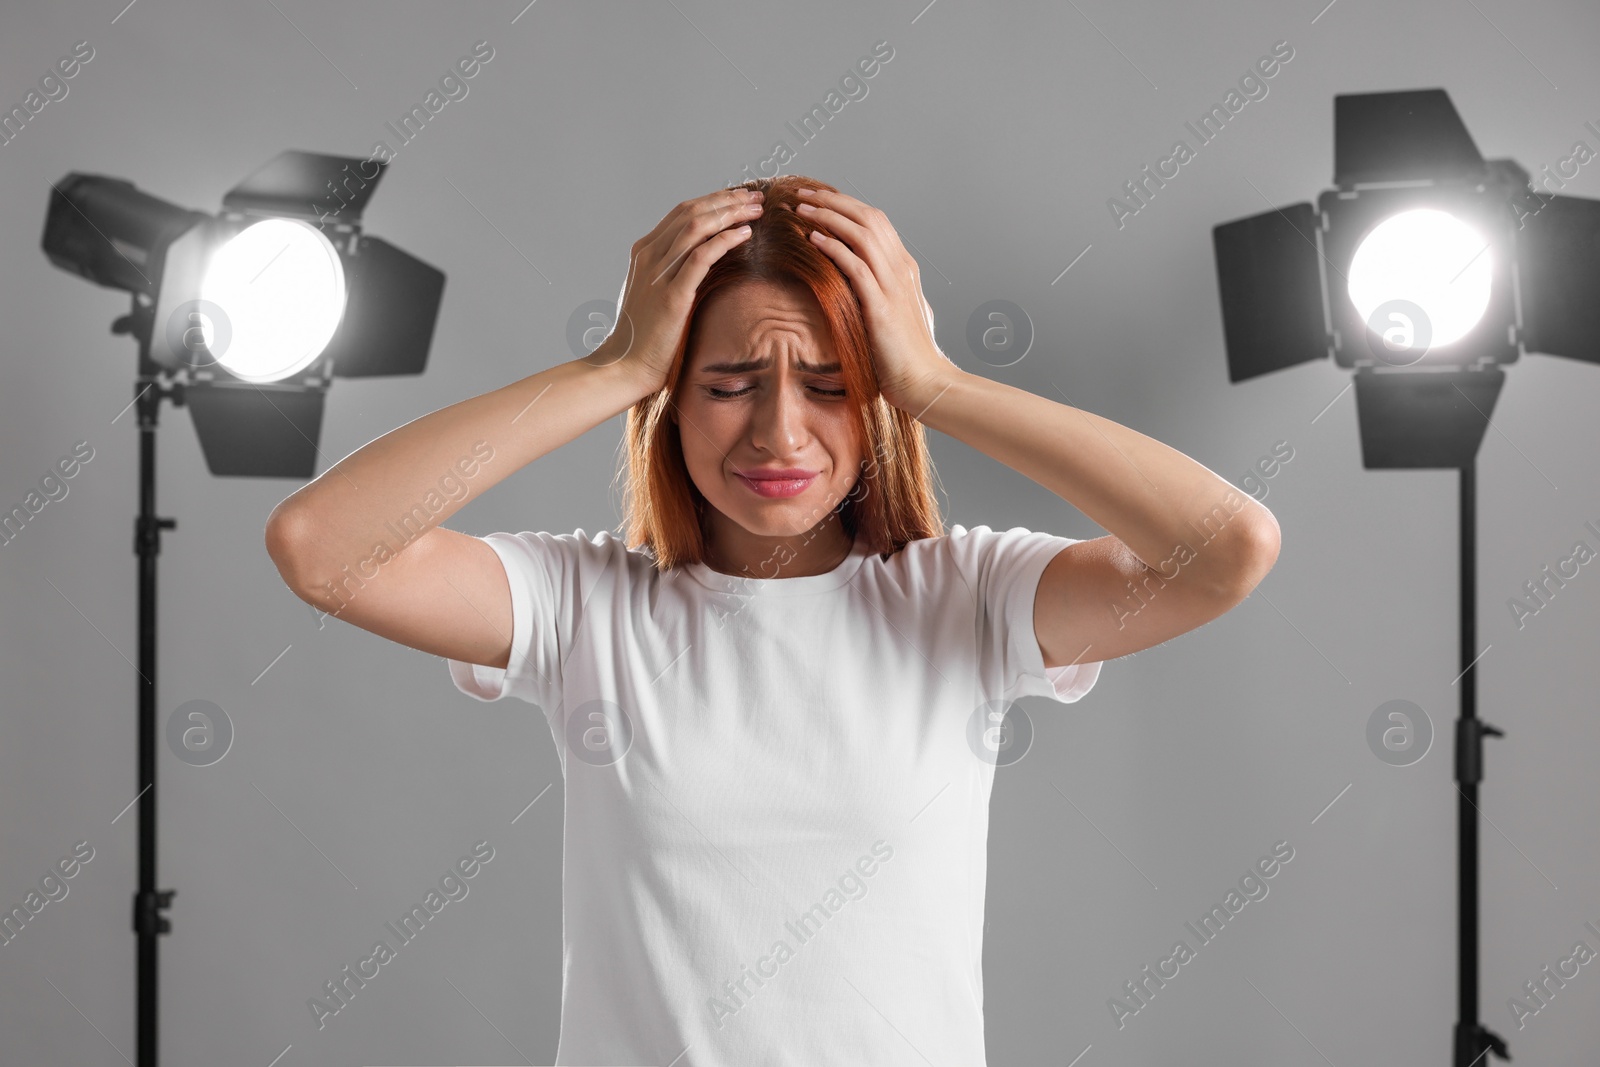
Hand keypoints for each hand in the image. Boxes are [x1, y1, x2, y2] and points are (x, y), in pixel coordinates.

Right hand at [592, 187, 763, 391]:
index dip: (714, 200)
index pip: (682, 212)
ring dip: (730, 213)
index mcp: (644, 251)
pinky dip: (725, 240)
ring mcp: (658, 273)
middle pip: (692, 212)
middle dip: (727, 200)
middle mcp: (649, 255)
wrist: (626, 364)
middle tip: (755, 196)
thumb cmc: (643, 334)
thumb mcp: (652, 292)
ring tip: (756, 209)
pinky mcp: (672, 295)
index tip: (740, 197)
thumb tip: (698, 259)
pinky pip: (701, 257)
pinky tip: (745, 234)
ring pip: (697, 227)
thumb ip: (670, 270)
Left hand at [789, 187, 958, 411]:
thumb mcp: (896, 316)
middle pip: (867, 218)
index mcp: (905, 269)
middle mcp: (902, 269)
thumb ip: (882, 297)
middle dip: (833, 201)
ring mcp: (894, 285)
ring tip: (801, 209)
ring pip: (861, 234)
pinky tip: (813, 239)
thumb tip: (863, 290)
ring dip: (829, 217)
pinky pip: (855, 266)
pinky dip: (834, 248)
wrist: (926, 383)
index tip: (818, 200)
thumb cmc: (908, 357)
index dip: (846, 206)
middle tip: (803, 193)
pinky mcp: (882, 306)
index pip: (875, 222)